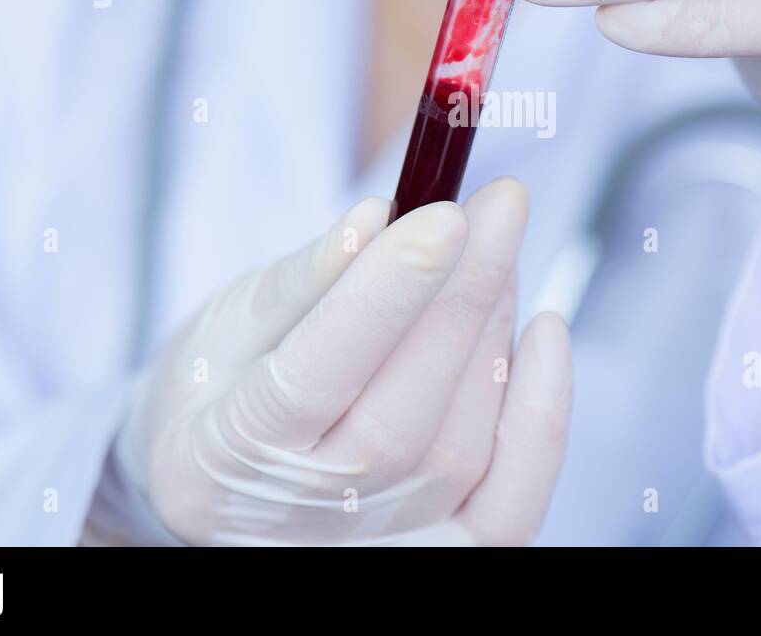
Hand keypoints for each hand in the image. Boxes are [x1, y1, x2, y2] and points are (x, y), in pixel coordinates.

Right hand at [92, 179, 570, 544]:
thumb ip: (305, 278)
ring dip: (493, 334)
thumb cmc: (221, 383)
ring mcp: (368, 553)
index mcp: (215, 459)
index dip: (387, 295)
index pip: (316, 376)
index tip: (445, 216)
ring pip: (458, 451)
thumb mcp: (231, 320)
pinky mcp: (435, 555)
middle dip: (463, 299)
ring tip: (495, 248)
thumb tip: (379, 217)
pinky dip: (540, 418)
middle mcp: (292, 525)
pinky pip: (510, 504)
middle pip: (401, 419)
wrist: (224, 474)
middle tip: (499, 206)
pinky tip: (545, 332)